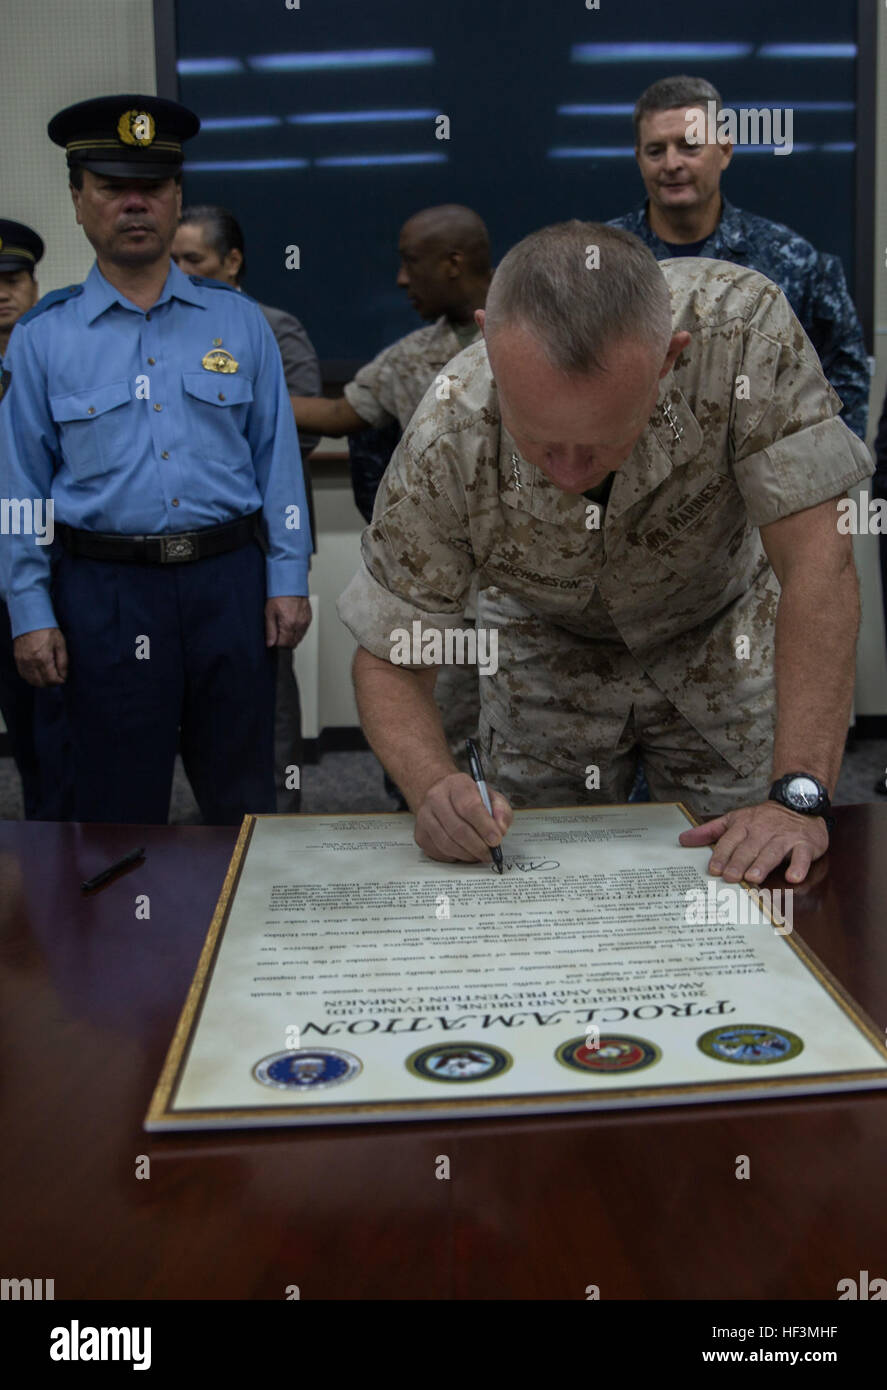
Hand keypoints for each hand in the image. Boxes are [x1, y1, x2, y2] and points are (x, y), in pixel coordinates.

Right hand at [14, 627, 67, 686]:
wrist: (30, 619)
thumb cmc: (48, 630)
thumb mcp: (60, 644)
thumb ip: (63, 662)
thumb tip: (64, 676)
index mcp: (42, 658)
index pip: (51, 680)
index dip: (59, 681)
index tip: (63, 678)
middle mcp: (31, 662)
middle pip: (41, 683)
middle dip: (51, 683)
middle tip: (57, 678)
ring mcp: (22, 661)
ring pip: (31, 681)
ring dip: (41, 682)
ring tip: (49, 676)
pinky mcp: (18, 659)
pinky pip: (24, 675)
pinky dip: (32, 678)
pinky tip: (38, 673)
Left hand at [264, 596, 310, 648]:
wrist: (291, 583)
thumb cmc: (280, 594)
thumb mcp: (269, 612)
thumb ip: (270, 630)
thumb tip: (270, 643)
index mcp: (289, 624)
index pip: (284, 644)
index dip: (277, 643)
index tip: (273, 638)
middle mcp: (300, 624)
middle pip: (293, 643)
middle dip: (285, 641)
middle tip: (277, 633)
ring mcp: (306, 621)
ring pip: (299, 638)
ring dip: (291, 637)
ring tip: (284, 626)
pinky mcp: (309, 618)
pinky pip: (303, 631)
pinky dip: (297, 631)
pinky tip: (291, 623)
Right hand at [414, 772, 512, 863]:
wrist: (441, 795)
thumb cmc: (468, 798)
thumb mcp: (490, 796)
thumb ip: (500, 810)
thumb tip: (500, 829)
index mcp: (456, 784)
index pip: (469, 807)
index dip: (484, 826)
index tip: (496, 840)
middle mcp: (436, 798)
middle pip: (457, 829)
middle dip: (478, 846)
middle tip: (490, 854)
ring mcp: (424, 816)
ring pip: (447, 844)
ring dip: (467, 854)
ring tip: (479, 854)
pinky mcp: (420, 834)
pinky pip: (439, 852)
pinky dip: (455, 857)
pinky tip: (463, 851)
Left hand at [679, 801, 828, 884]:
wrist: (799, 802)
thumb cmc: (763, 819)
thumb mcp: (734, 820)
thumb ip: (710, 831)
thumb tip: (682, 840)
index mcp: (744, 825)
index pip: (730, 840)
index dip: (722, 854)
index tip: (713, 869)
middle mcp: (763, 830)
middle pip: (750, 847)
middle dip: (739, 862)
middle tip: (731, 877)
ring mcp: (785, 837)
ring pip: (773, 850)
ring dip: (763, 864)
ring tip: (754, 877)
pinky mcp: (805, 843)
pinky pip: (802, 855)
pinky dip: (799, 866)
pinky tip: (794, 877)